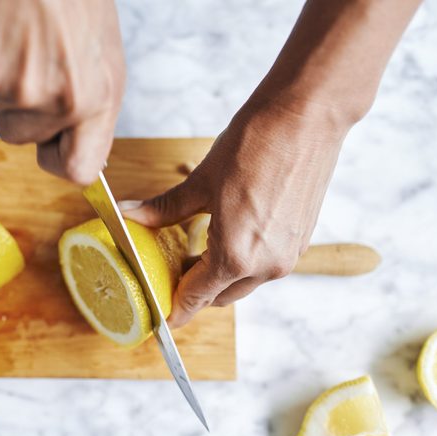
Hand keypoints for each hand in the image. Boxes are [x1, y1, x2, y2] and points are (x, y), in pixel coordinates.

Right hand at [0, 0, 125, 184]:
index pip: (78, 169)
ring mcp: (18, 88)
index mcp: (99, 96)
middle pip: (21, 137)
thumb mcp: (99, 49)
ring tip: (15, 32)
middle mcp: (62, 101)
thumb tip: (77, 142)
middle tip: (30, 56)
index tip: (49, 149)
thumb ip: (89, 102)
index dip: (57, 160)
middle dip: (19, 105)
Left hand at [121, 96, 349, 327]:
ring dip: (221, 275)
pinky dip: (244, 261)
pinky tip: (229, 235)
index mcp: (236, 257)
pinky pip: (265, 265)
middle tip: (172, 271)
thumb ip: (165, 210)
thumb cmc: (253, 146)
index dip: (177, 309)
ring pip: (245, 282)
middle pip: (221, 295)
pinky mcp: (301, 240)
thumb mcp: (200, 182)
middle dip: (196, 290)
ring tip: (198, 248)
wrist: (306, 116)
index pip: (197, 297)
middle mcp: (266, 266)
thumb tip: (129, 216)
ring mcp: (288, 255)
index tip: (164, 317)